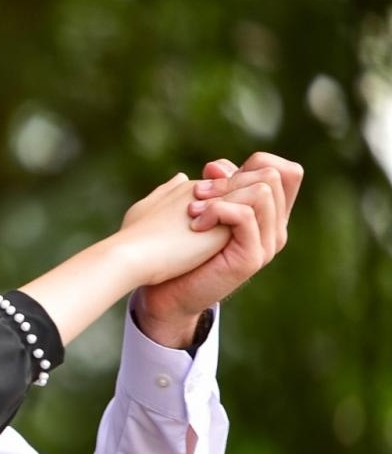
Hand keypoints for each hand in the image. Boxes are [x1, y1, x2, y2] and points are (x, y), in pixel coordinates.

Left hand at [135, 152, 303, 345]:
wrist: (167, 290)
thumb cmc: (181, 247)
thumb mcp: (203, 208)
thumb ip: (217, 186)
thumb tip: (217, 166)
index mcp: (268, 214)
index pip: (287, 171)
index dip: (254, 163)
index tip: (213, 174)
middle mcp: (274, 228)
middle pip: (273, 176)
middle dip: (230, 178)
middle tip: (198, 193)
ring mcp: (266, 244)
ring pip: (262, 192)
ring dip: (221, 194)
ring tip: (193, 210)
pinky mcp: (251, 258)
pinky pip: (246, 216)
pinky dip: (217, 210)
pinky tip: (196, 224)